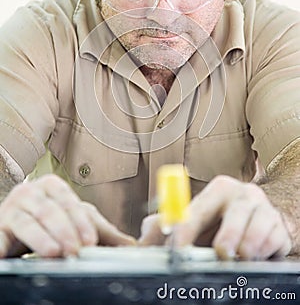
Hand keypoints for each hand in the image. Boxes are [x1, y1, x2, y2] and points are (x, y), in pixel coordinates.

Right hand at [0, 174, 135, 257]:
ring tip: (53, 252)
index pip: (69, 201)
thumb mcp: (76, 221)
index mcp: (52, 186)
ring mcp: (12, 209)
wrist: (16, 224)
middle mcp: (31, 193)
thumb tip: (131, 247)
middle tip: (74, 250)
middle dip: (64, 231)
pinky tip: (7, 255)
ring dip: (40, 238)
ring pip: (27, 222)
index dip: (80, 222)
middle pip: (49, 210)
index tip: (90, 240)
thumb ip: (102, 232)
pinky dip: (2, 247)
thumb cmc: (49, 220)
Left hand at [139, 175, 291, 259]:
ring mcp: (265, 210)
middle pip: (236, 214)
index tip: (177, 249)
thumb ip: (164, 228)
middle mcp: (244, 195)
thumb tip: (141, 243)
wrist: (257, 220)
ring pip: (258, 232)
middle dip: (227, 237)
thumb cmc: (220, 220)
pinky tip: (254, 256)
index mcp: (219, 189)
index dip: (185, 231)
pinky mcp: (280, 228)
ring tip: (238, 258)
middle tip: (220, 254)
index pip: (199, 209)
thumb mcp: (194, 220)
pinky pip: (275, 244)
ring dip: (246, 250)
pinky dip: (264, 255)